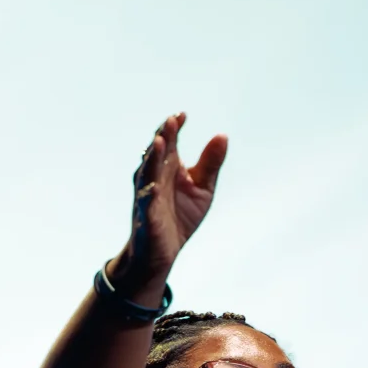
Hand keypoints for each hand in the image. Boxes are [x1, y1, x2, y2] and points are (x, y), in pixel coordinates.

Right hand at [109, 112, 227, 293]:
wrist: (163, 252)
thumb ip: (210, 164)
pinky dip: (147, 195)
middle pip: (157, 152)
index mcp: (169, 167)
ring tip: (160, 142)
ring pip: (147, 173)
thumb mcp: (202, 189)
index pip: (170, 141)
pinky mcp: (146, 217)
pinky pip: (145, 204)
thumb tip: (222, 135)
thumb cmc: (181, 217)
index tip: (183, 115)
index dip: (175, 127)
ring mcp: (148, 196)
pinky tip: (153, 187)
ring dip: (153, 158)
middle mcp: (155, 177)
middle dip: (163, 136)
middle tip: (171, 120)